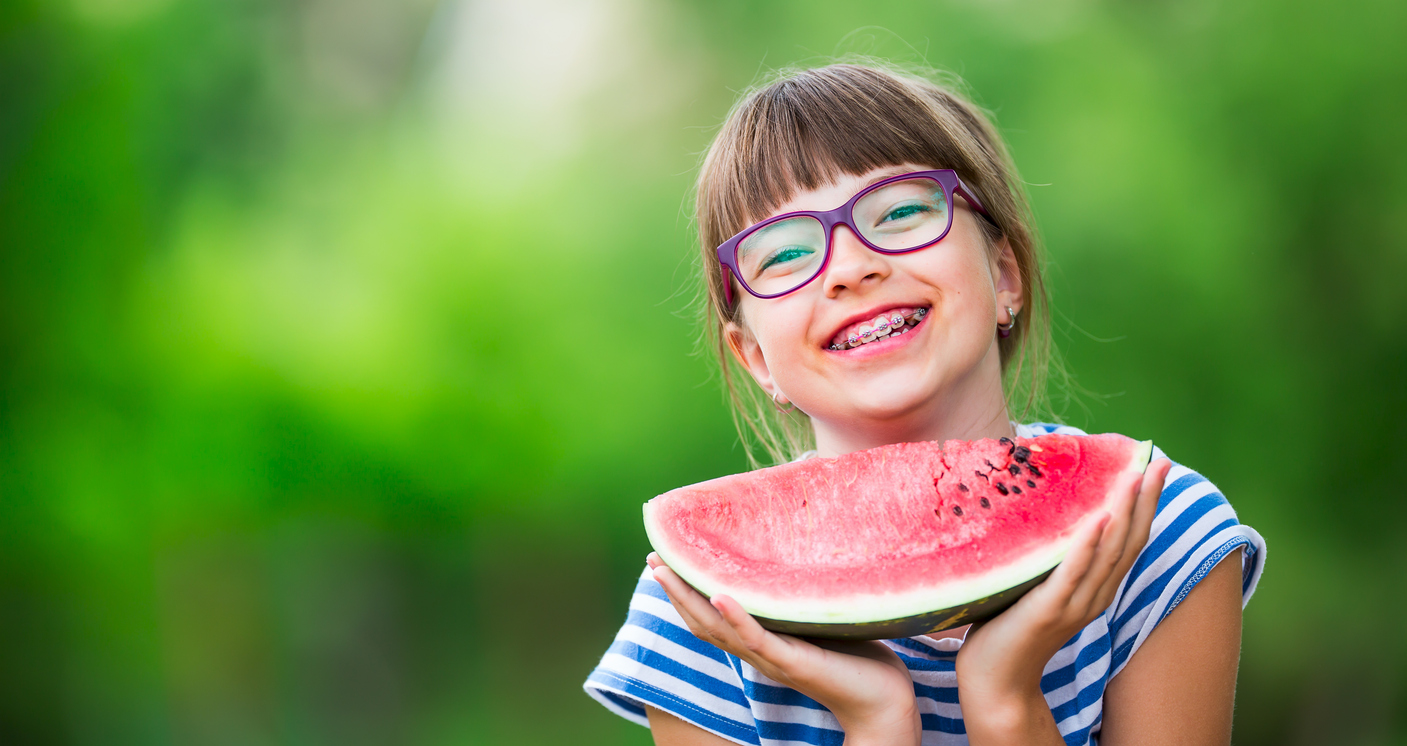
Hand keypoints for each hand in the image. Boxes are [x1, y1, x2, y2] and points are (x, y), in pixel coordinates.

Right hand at [647, 553, 921, 744]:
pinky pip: (757, 638)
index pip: (712, 618)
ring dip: (690, 599)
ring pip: (718, 629)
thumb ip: (799, 599)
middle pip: (702, 622)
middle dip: (675, 592)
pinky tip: (719, 594)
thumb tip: (795, 560)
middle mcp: (758, 653)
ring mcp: (772, 658)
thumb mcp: (817, 620)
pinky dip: (736, 617)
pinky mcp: (792, 660)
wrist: (883, 698)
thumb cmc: (857, 658)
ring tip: (667, 571)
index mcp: (761, 644)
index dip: (685, 593)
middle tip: (653, 559)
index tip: (666, 560)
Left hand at [954, 459, 1171, 738]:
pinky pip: (1072, 574)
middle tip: (1158, 462)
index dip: (1145, 504)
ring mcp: (1074, 604)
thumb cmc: (1010, 624)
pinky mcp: (1048, 610)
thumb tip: (1049, 507)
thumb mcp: (1039, 582)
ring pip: (1108, 554)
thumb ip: (1052, 555)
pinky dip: (1086, 546)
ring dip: (1122, 513)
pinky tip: (1097, 519)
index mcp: (1096, 588)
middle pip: (1129, 541)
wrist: (995, 678)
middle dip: (1145, 500)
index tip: (1155, 467)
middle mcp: (1094, 595)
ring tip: (1132, 478)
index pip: (1130, 540)